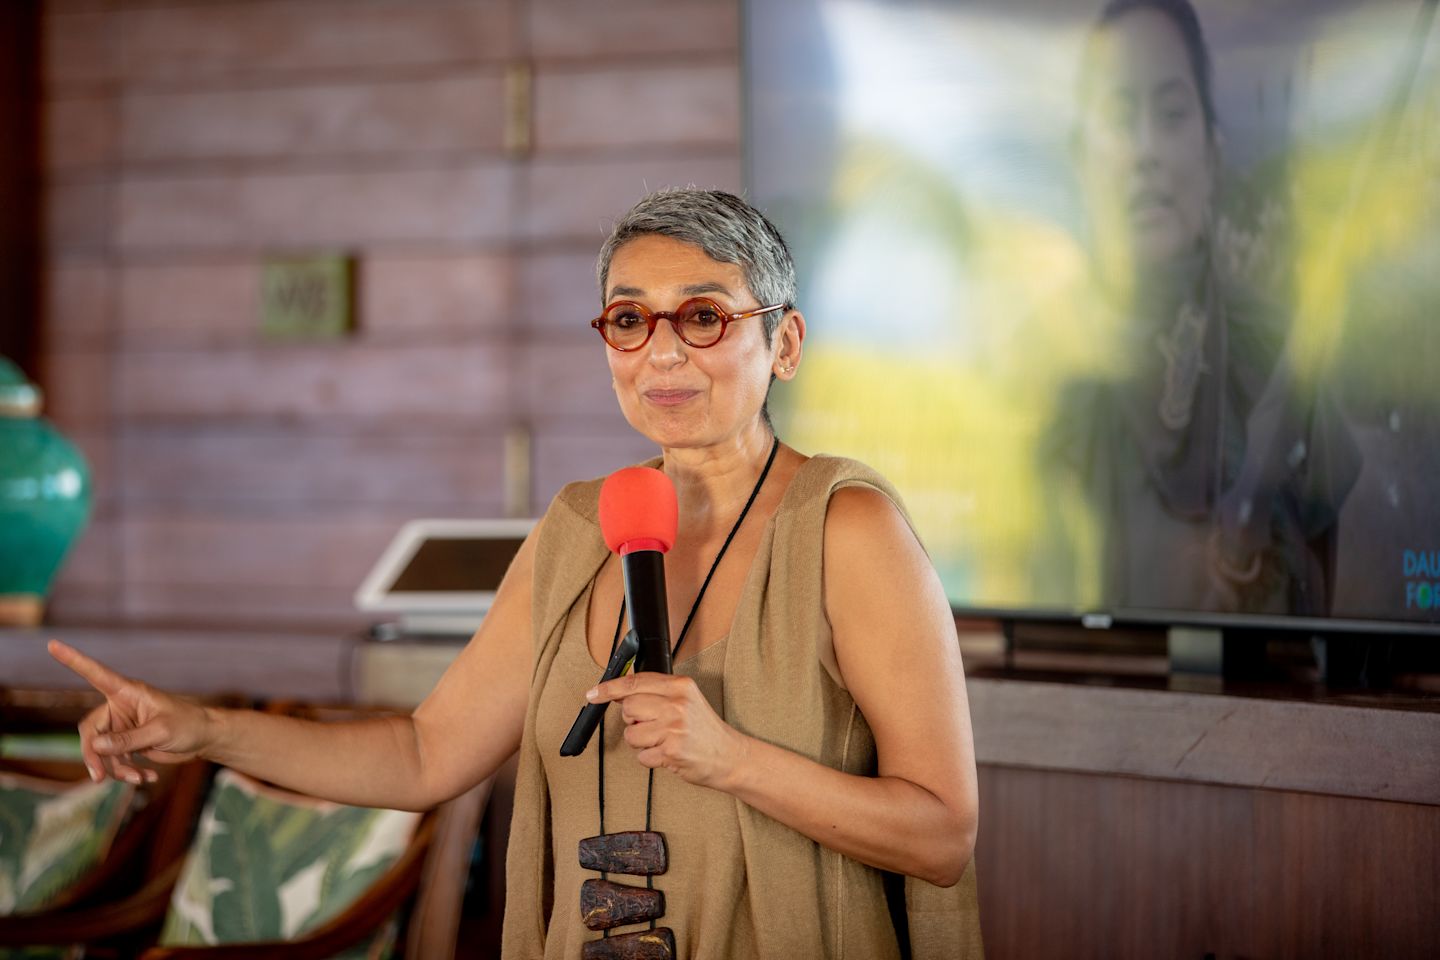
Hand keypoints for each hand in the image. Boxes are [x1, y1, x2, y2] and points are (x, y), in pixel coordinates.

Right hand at [47, 640, 214, 784]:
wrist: (205, 738)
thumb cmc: (188, 724)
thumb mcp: (160, 731)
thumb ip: (128, 739)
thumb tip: (95, 745)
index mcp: (127, 692)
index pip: (95, 674)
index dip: (73, 660)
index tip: (52, 644)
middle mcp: (120, 707)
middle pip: (90, 731)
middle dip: (94, 755)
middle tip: (99, 777)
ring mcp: (122, 726)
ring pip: (101, 751)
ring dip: (115, 768)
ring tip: (139, 778)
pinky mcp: (127, 743)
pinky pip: (114, 760)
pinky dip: (127, 772)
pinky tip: (146, 778)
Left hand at [586, 672, 747, 789]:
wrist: (730, 756)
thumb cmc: (705, 730)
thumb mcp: (687, 700)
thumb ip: (657, 692)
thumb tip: (619, 691)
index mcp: (681, 686)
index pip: (635, 682)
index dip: (609, 688)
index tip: (593, 693)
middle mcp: (677, 704)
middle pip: (629, 708)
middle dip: (634, 720)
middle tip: (652, 725)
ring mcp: (674, 728)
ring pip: (632, 735)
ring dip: (641, 742)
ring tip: (662, 741)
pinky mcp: (671, 752)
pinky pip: (642, 756)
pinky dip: (651, 758)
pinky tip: (668, 754)